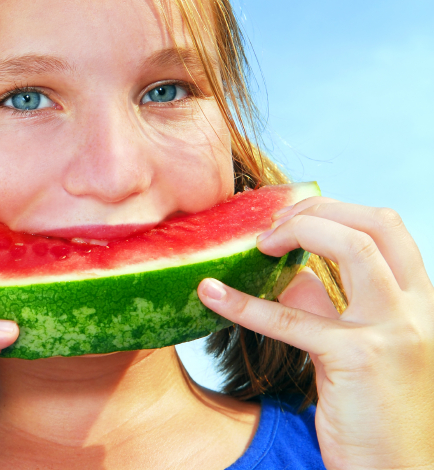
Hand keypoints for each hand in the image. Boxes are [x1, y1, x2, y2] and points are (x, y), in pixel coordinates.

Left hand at [198, 197, 433, 469]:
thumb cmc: (375, 414)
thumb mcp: (355, 348)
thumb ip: (329, 308)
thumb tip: (290, 274)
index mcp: (420, 302)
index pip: (386, 228)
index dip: (335, 210)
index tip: (291, 216)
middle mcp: (417, 309)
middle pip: (375, 222)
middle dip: (318, 209)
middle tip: (271, 225)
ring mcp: (394, 330)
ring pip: (351, 246)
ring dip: (297, 231)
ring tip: (258, 243)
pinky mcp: (358, 358)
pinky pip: (291, 317)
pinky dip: (244, 302)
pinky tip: (211, 293)